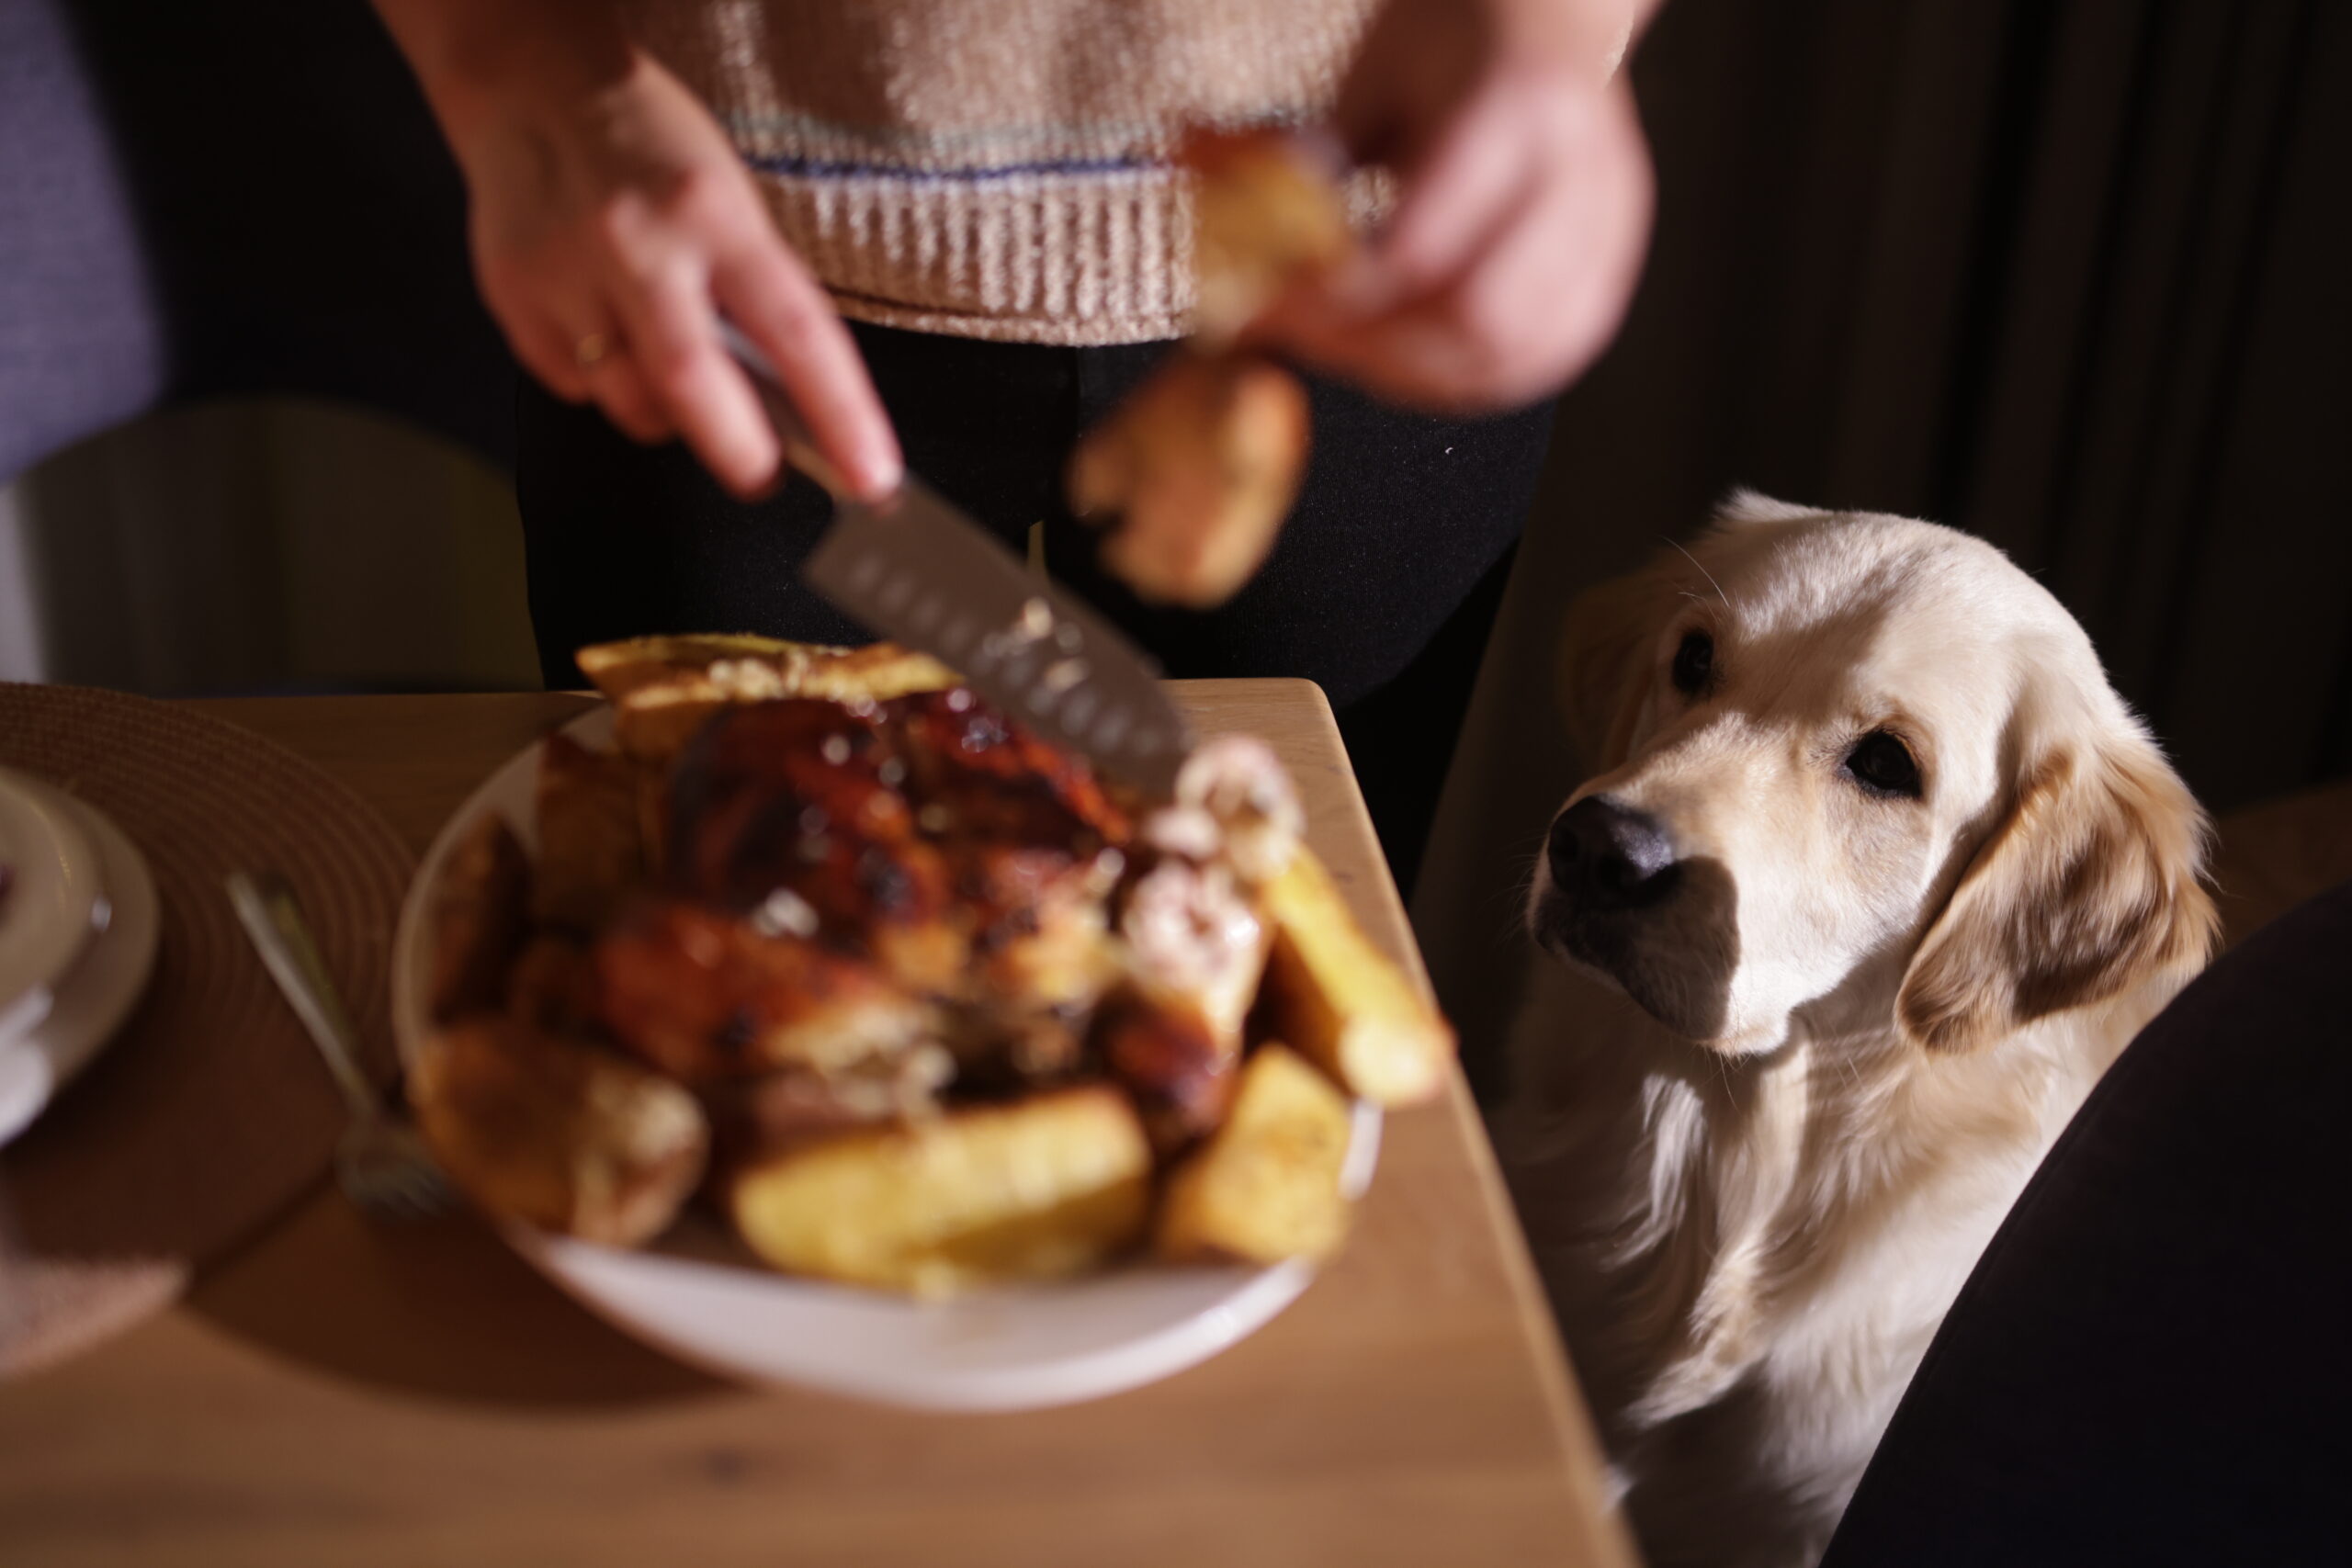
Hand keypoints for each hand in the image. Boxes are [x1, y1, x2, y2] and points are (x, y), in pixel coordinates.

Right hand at [380, 2, 899, 499]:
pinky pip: (573, 384)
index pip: (795, 333)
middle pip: (694, 385)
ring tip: (675, 377)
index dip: (840, 416)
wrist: (532, 90)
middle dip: (741, 453)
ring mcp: (566, 272)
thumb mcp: (729, 202)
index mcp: (714, 214)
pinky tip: (606, 333)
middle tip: (764, 474)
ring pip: (629, 402)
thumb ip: (754, 296)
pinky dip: (604, 382)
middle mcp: (638, 243)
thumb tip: (791, 408)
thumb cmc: (653, 151)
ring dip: (667, 415)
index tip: (871, 477)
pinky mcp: (514, 298)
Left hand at [1252, 0, 1656, 411]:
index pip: (1423, 249)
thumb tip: (1246, 257)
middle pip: (1478, 317)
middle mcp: (1582, 175)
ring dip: (1417, 371)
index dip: (1337, 298)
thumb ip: (1317, 166)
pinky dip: (1468, 377)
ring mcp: (1609, 230)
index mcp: (1518, 108)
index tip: (1269, 308)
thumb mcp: (1369, 79)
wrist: (1546, 10)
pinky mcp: (1611, 270)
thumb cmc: (1450, 36)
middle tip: (1302, 335)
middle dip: (1376, 346)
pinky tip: (1408, 359)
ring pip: (1513, 353)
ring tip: (1347, 347)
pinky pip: (1542, 359)